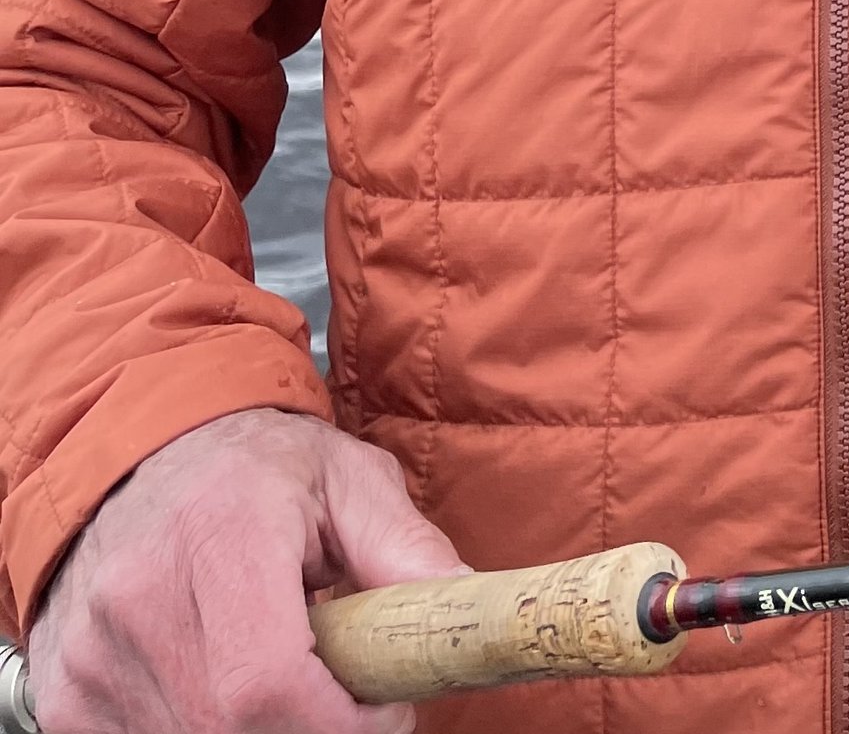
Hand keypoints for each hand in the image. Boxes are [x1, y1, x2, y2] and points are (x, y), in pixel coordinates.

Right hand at [28, 407, 463, 732]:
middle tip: (347, 700)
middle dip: (308, 730)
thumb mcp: (347, 480)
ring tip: (285, 674)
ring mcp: (91, 659)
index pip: (266, 684)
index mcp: (218, 534)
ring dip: (258, 731)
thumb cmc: (251, 468)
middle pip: (230, 729)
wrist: (137, 455)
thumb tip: (468, 607)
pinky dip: (204, 731)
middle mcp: (138, 600)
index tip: (384, 714)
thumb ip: (405, 549)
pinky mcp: (65, 701)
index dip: (338, 723)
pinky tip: (225, 690)